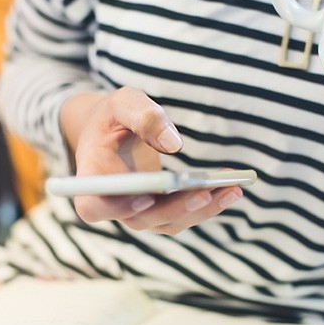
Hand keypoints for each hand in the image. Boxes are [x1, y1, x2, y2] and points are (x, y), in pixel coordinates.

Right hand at [62, 86, 242, 234]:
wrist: (114, 128)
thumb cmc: (114, 114)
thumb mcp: (124, 102)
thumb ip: (143, 116)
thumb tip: (173, 144)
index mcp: (91, 179)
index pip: (94, 207)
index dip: (118, 208)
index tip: (145, 198)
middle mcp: (113, 205)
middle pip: (141, 220)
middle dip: (176, 208)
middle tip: (205, 191)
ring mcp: (138, 213)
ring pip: (169, 223)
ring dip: (201, 209)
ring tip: (231, 189)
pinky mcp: (161, 211)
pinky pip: (185, 215)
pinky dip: (209, 204)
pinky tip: (232, 188)